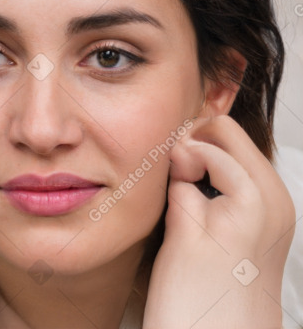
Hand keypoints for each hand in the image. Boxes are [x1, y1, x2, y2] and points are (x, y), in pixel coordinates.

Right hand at [143, 115, 294, 328]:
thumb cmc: (199, 306)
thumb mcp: (183, 230)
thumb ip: (182, 179)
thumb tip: (179, 149)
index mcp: (261, 196)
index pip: (217, 136)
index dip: (185, 149)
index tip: (166, 173)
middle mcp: (276, 199)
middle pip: (231, 138)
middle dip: (196, 147)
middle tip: (170, 176)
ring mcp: (272, 212)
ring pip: (232, 156)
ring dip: (201, 163)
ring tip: (177, 190)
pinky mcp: (261, 224)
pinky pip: (235, 179)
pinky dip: (210, 179)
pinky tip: (192, 205)